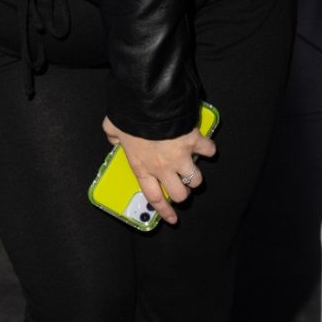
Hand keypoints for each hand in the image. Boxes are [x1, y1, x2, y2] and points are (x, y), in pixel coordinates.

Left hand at [102, 114, 216, 226]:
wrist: (149, 103)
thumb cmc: (129, 117)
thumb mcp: (113, 128)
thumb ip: (113, 136)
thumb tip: (113, 138)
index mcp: (143, 167)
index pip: (154, 197)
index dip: (165, 211)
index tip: (173, 218)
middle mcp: (163, 168)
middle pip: (180, 194)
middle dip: (183, 193)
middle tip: (181, 186)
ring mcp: (181, 156)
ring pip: (196, 179)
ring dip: (195, 176)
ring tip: (192, 169)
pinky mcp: (194, 141)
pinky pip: (209, 150)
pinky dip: (209, 148)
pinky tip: (204, 146)